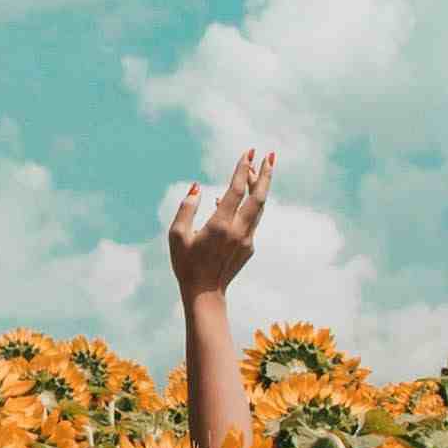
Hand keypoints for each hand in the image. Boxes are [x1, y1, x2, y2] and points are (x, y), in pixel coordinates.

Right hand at [167, 149, 273, 300]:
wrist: (205, 294)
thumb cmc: (186, 264)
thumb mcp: (177, 235)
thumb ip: (186, 209)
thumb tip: (196, 188)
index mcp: (220, 225)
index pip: (236, 190)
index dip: (243, 169)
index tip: (248, 152)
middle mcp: (238, 231)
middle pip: (259, 196)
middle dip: (266, 174)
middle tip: (270, 155)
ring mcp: (247, 240)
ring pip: (258, 208)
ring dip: (259, 188)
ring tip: (255, 171)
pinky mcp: (249, 248)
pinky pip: (250, 220)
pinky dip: (247, 206)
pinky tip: (234, 200)